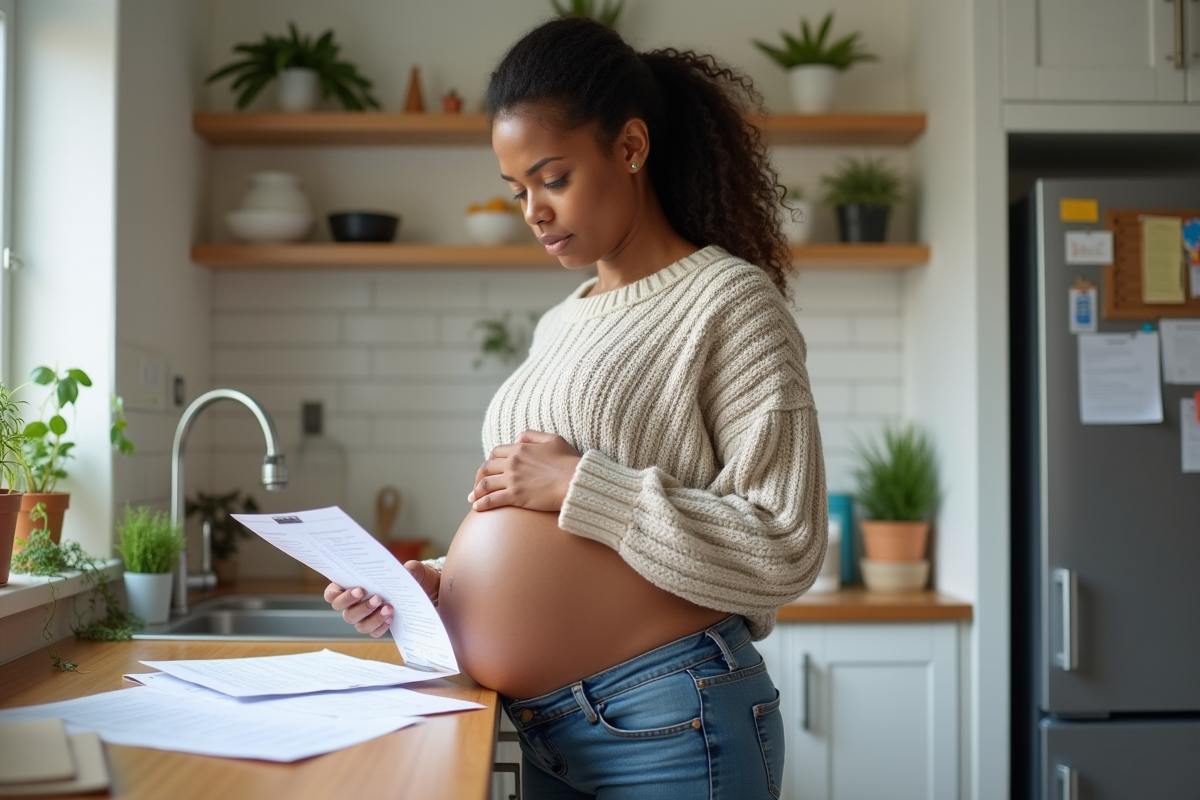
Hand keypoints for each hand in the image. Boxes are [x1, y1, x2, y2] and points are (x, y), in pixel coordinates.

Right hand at [323, 562, 439, 637]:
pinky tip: (391, 618)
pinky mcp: (376, 627)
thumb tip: (408, 571)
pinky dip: (380, 626)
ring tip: (388, 607)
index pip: (332, 594)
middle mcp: (353, 604)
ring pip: (358, 624)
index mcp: (351, 586)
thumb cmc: (410, 576)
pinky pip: (373, 633)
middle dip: (359, 605)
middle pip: (344, 611)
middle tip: (377, 597)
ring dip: (372, 617)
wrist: (424, 591)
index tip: (358, 589)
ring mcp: (364, 617)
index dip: (338, 594)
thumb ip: (410, 568)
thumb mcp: (412, 569)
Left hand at [468, 430, 581, 511]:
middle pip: (486, 468)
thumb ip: (534, 436)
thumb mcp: (554, 440)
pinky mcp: (515, 496)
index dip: (490, 460)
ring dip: (476, 491)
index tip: (491, 469)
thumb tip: (518, 438)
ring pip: (485, 484)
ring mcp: (512, 480)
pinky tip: (476, 508)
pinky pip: (491, 500)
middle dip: (479, 477)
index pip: (496, 452)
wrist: (575, 481)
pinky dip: (481, 504)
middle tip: (478, 485)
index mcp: (520, 448)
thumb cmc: (569, 462)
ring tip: (473, 499)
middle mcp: (512, 463)